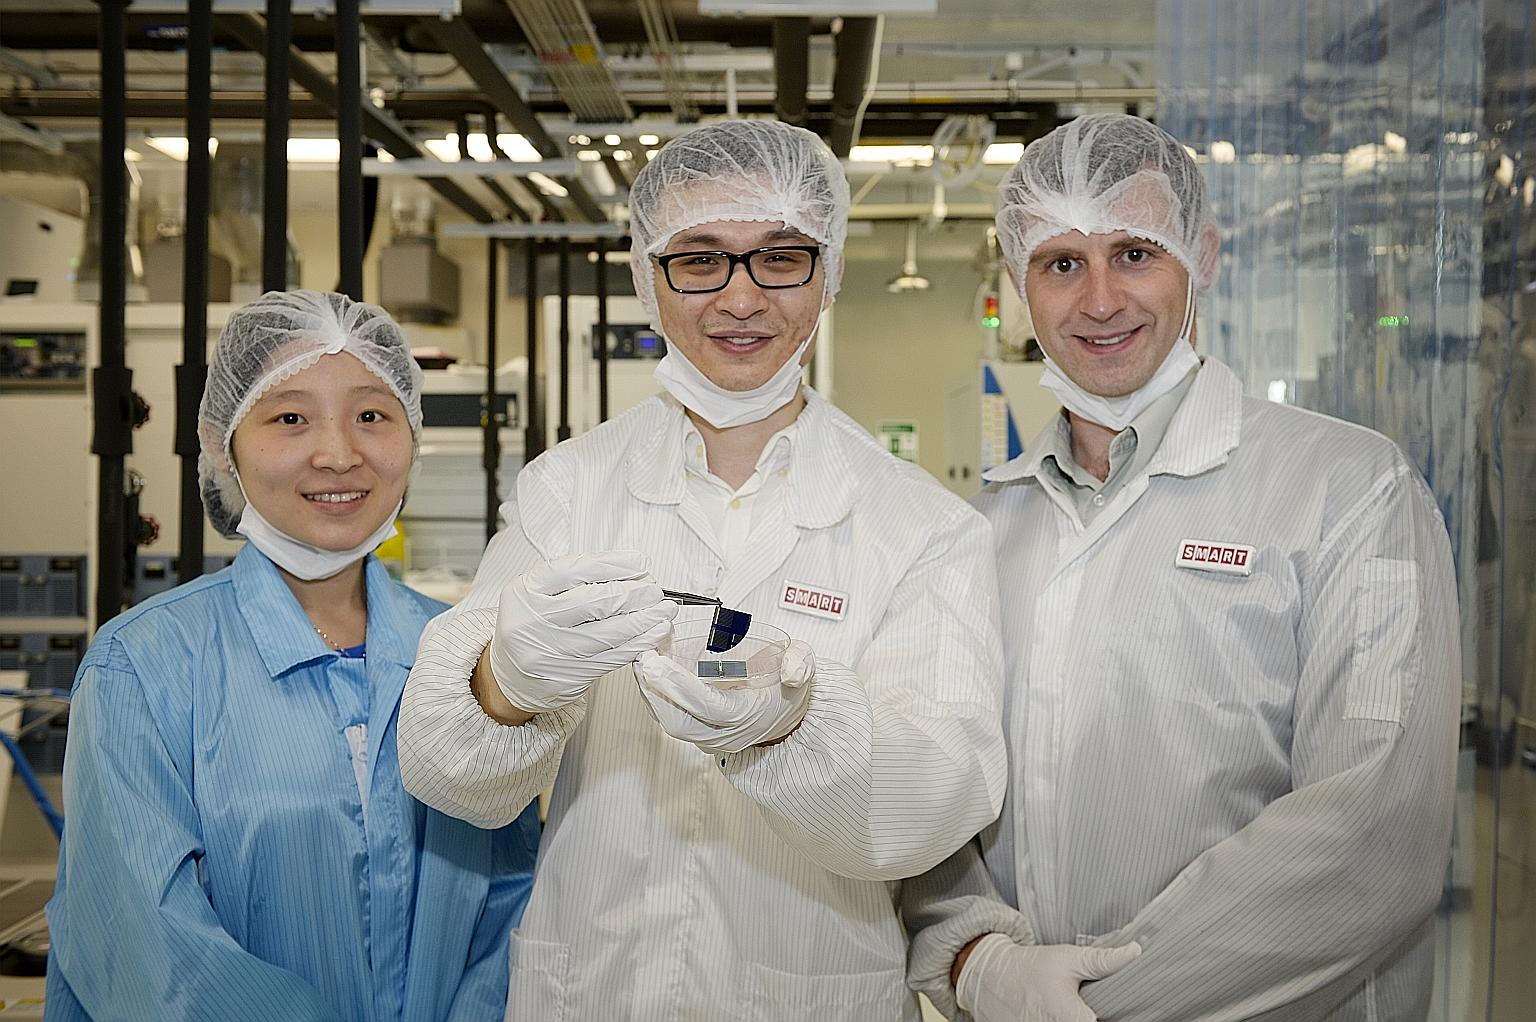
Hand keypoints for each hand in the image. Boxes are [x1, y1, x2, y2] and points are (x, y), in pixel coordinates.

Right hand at [489, 551, 676, 712]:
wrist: (510, 675)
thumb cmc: (533, 626)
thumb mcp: (538, 594)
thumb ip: (575, 581)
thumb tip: (632, 572)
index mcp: (523, 592)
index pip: (573, 570)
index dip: (612, 563)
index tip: (640, 561)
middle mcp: (531, 622)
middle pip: (594, 602)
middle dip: (633, 593)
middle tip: (655, 589)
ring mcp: (549, 653)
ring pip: (608, 633)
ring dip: (644, 620)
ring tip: (664, 610)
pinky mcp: (568, 677)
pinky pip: (612, 658)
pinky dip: (638, 644)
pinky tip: (654, 633)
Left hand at [634, 640, 814, 754]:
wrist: (788, 718)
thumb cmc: (788, 691)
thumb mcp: (805, 670)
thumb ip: (801, 665)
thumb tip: (791, 670)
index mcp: (748, 717)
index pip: (708, 707)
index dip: (681, 685)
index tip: (659, 661)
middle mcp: (725, 733)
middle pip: (679, 721)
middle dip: (656, 689)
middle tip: (642, 657)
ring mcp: (708, 736)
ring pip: (670, 721)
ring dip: (651, 691)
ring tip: (642, 659)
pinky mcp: (697, 731)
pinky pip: (669, 716)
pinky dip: (655, 694)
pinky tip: (650, 671)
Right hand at [956, 934, 1139, 1021]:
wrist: (992, 976)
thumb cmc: (1032, 967)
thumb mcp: (1068, 958)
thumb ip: (1102, 960)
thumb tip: (1135, 951)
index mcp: (1071, 1019)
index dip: (1116, 1016)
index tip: (1111, 1006)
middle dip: (1096, 1015)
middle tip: (1090, 1001)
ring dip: (1079, 1017)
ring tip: (1073, 1004)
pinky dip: (1064, 1020)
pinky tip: (1063, 1010)